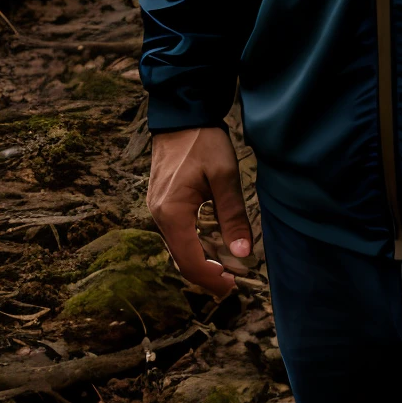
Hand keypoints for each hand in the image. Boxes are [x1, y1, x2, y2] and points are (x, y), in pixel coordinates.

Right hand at [148, 125, 254, 295]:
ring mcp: (158, 210)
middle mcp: (159, 216)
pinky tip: (212, 246)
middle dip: (206, 275)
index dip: (211, 278)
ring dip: (200, 261)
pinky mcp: (162, 202)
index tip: (232, 287)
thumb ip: (233, 215)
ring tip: (226, 269)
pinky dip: (194, 245)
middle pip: (181, 259)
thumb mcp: (225, 175)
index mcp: (172, 213)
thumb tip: (243, 253)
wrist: (182, 116)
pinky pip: (177, 234)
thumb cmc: (204, 141)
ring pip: (178, 248)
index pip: (190, 261)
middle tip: (232, 284)